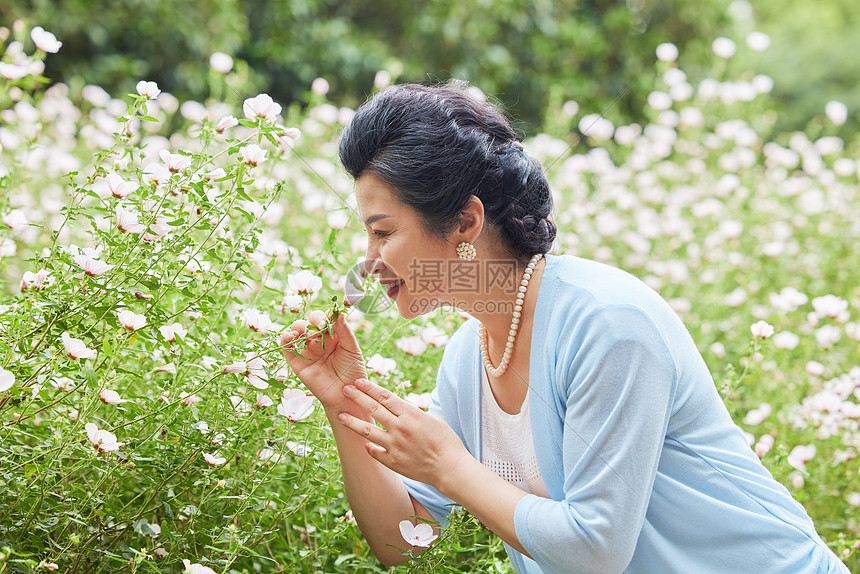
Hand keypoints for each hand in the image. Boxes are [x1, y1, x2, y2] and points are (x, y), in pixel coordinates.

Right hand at [280, 314, 367, 413]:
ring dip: (301, 328)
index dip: (326, 314)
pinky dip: (285, 339)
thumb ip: (345, 333)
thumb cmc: (353, 373)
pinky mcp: (297, 363)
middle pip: (310, 322)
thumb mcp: (353, 351)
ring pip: (297, 331)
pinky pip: (287, 348)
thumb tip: (339, 314)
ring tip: (309, 335)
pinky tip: (292, 336)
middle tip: (321, 326)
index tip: (330, 315)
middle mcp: (319, 341)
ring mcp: (307, 351)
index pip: (326, 318)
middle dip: (314, 320)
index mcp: (333, 336)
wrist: (346, 396)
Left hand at [337, 378, 469, 489]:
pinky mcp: (393, 462)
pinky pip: (375, 451)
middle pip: (373, 409)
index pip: (385, 396)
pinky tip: (364, 442)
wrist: (450, 468)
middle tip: (345, 389)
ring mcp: (394, 446)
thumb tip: (401, 408)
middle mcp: (400, 428)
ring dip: (353, 422)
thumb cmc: (446, 441)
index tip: (358, 381)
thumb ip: (414, 413)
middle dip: (357, 397)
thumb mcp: (433, 419)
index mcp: (411, 414)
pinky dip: (369, 446)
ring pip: (368, 430)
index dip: (370, 388)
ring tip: (340, 416)